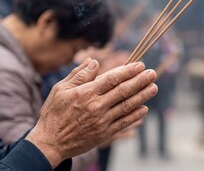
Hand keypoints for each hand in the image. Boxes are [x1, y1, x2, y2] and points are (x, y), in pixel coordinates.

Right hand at [25, 59, 156, 167]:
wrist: (50, 143)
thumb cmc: (54, 114)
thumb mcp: (60, 90)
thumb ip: (79, 75)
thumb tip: (94, 61)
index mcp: (86, 93)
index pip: (112, 79)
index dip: (128, 71)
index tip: (140, 65)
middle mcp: (96, 106)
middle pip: (123, 91)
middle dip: (140, 81)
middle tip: (153, 73)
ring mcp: (102, 121)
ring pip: (127, 106)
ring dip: (142, 96)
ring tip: (154, 87)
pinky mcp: (104, 133)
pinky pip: (123, 122)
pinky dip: (135, 115)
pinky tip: (144, 108)